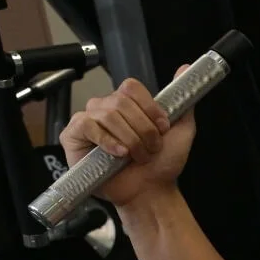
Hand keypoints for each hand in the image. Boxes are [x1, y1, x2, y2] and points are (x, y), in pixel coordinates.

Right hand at [61, 72, 195, 208]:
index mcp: (128, 105)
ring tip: (136, 156)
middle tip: (150, 149)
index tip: (162, 128)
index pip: (131, 87)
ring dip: (130, 139)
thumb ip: (182, 100)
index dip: (149, 108)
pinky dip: (107, 140)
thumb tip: (186, 68)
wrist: (151, 191)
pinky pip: (87, 125)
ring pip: (108, 113)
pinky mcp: (73, 136)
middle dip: (143, 129)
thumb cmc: (162, 165)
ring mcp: (88, 121)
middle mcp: (106, 109)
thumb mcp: (181, 130)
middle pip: (121, 100)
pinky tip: (118, 153)